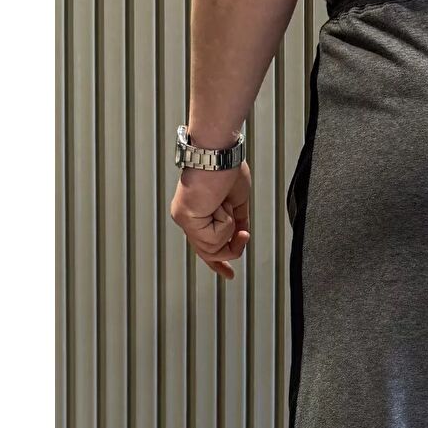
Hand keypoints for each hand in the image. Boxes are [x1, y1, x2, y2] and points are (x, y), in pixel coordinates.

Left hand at [170, 162, 251, 279]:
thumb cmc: (227, 167)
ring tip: (227, 208)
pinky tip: (220, 205)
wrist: (219, 152)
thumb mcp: (238, 203)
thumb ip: (238, 223)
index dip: (218, 264)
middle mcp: (186, 219)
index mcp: (197, 214)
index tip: (229, 275)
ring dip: (229, 230)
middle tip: (243, 233)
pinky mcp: (186, 219)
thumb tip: (241, 238)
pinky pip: (213, 239)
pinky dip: (225, 223)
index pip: (205, 246)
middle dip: (232, 248)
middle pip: (210, 254)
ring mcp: (184, 220)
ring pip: (213, 249)